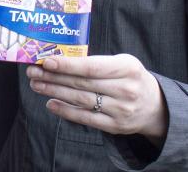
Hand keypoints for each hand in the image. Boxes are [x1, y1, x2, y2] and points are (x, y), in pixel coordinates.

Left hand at [26, 54, 168, 145]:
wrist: (155, 106)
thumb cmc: (131, 78)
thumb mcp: (123, 63)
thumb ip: (96, 62)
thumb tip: (59, 60)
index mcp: (128, 69)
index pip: (93, 67)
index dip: (68, 65)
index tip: (47, 62)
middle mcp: (126, 90)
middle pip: (83, 84)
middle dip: (54, 77)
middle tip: (33, 71)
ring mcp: (121, 110)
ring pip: (81, 100)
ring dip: (55, 92)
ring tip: (36, 84)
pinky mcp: (115, 126)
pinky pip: (86, 118)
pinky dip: (66, 111)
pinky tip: (50, 103)